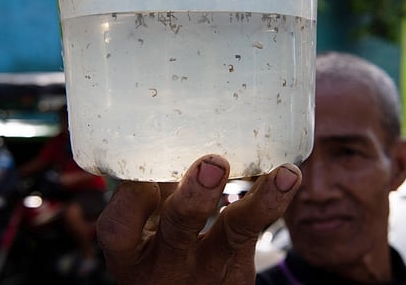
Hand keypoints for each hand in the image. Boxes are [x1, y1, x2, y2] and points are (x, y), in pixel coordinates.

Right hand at [96, 154, 300, 284]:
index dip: (131, 196)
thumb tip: (168, 135)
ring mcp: (208, 273)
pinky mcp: (239, 272)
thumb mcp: (141, 230)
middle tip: (214, 165)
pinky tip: (287, 176)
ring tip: (284, 175)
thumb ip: (151, 192)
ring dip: (260, 203)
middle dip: (196, 197)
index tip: (146, 167)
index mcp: (129, 255)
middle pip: (178, 231)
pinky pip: (258, 232)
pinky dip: (272, 200)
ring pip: (234, 235)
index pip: (119, 228)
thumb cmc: (159, 249)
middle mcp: (166, 268)